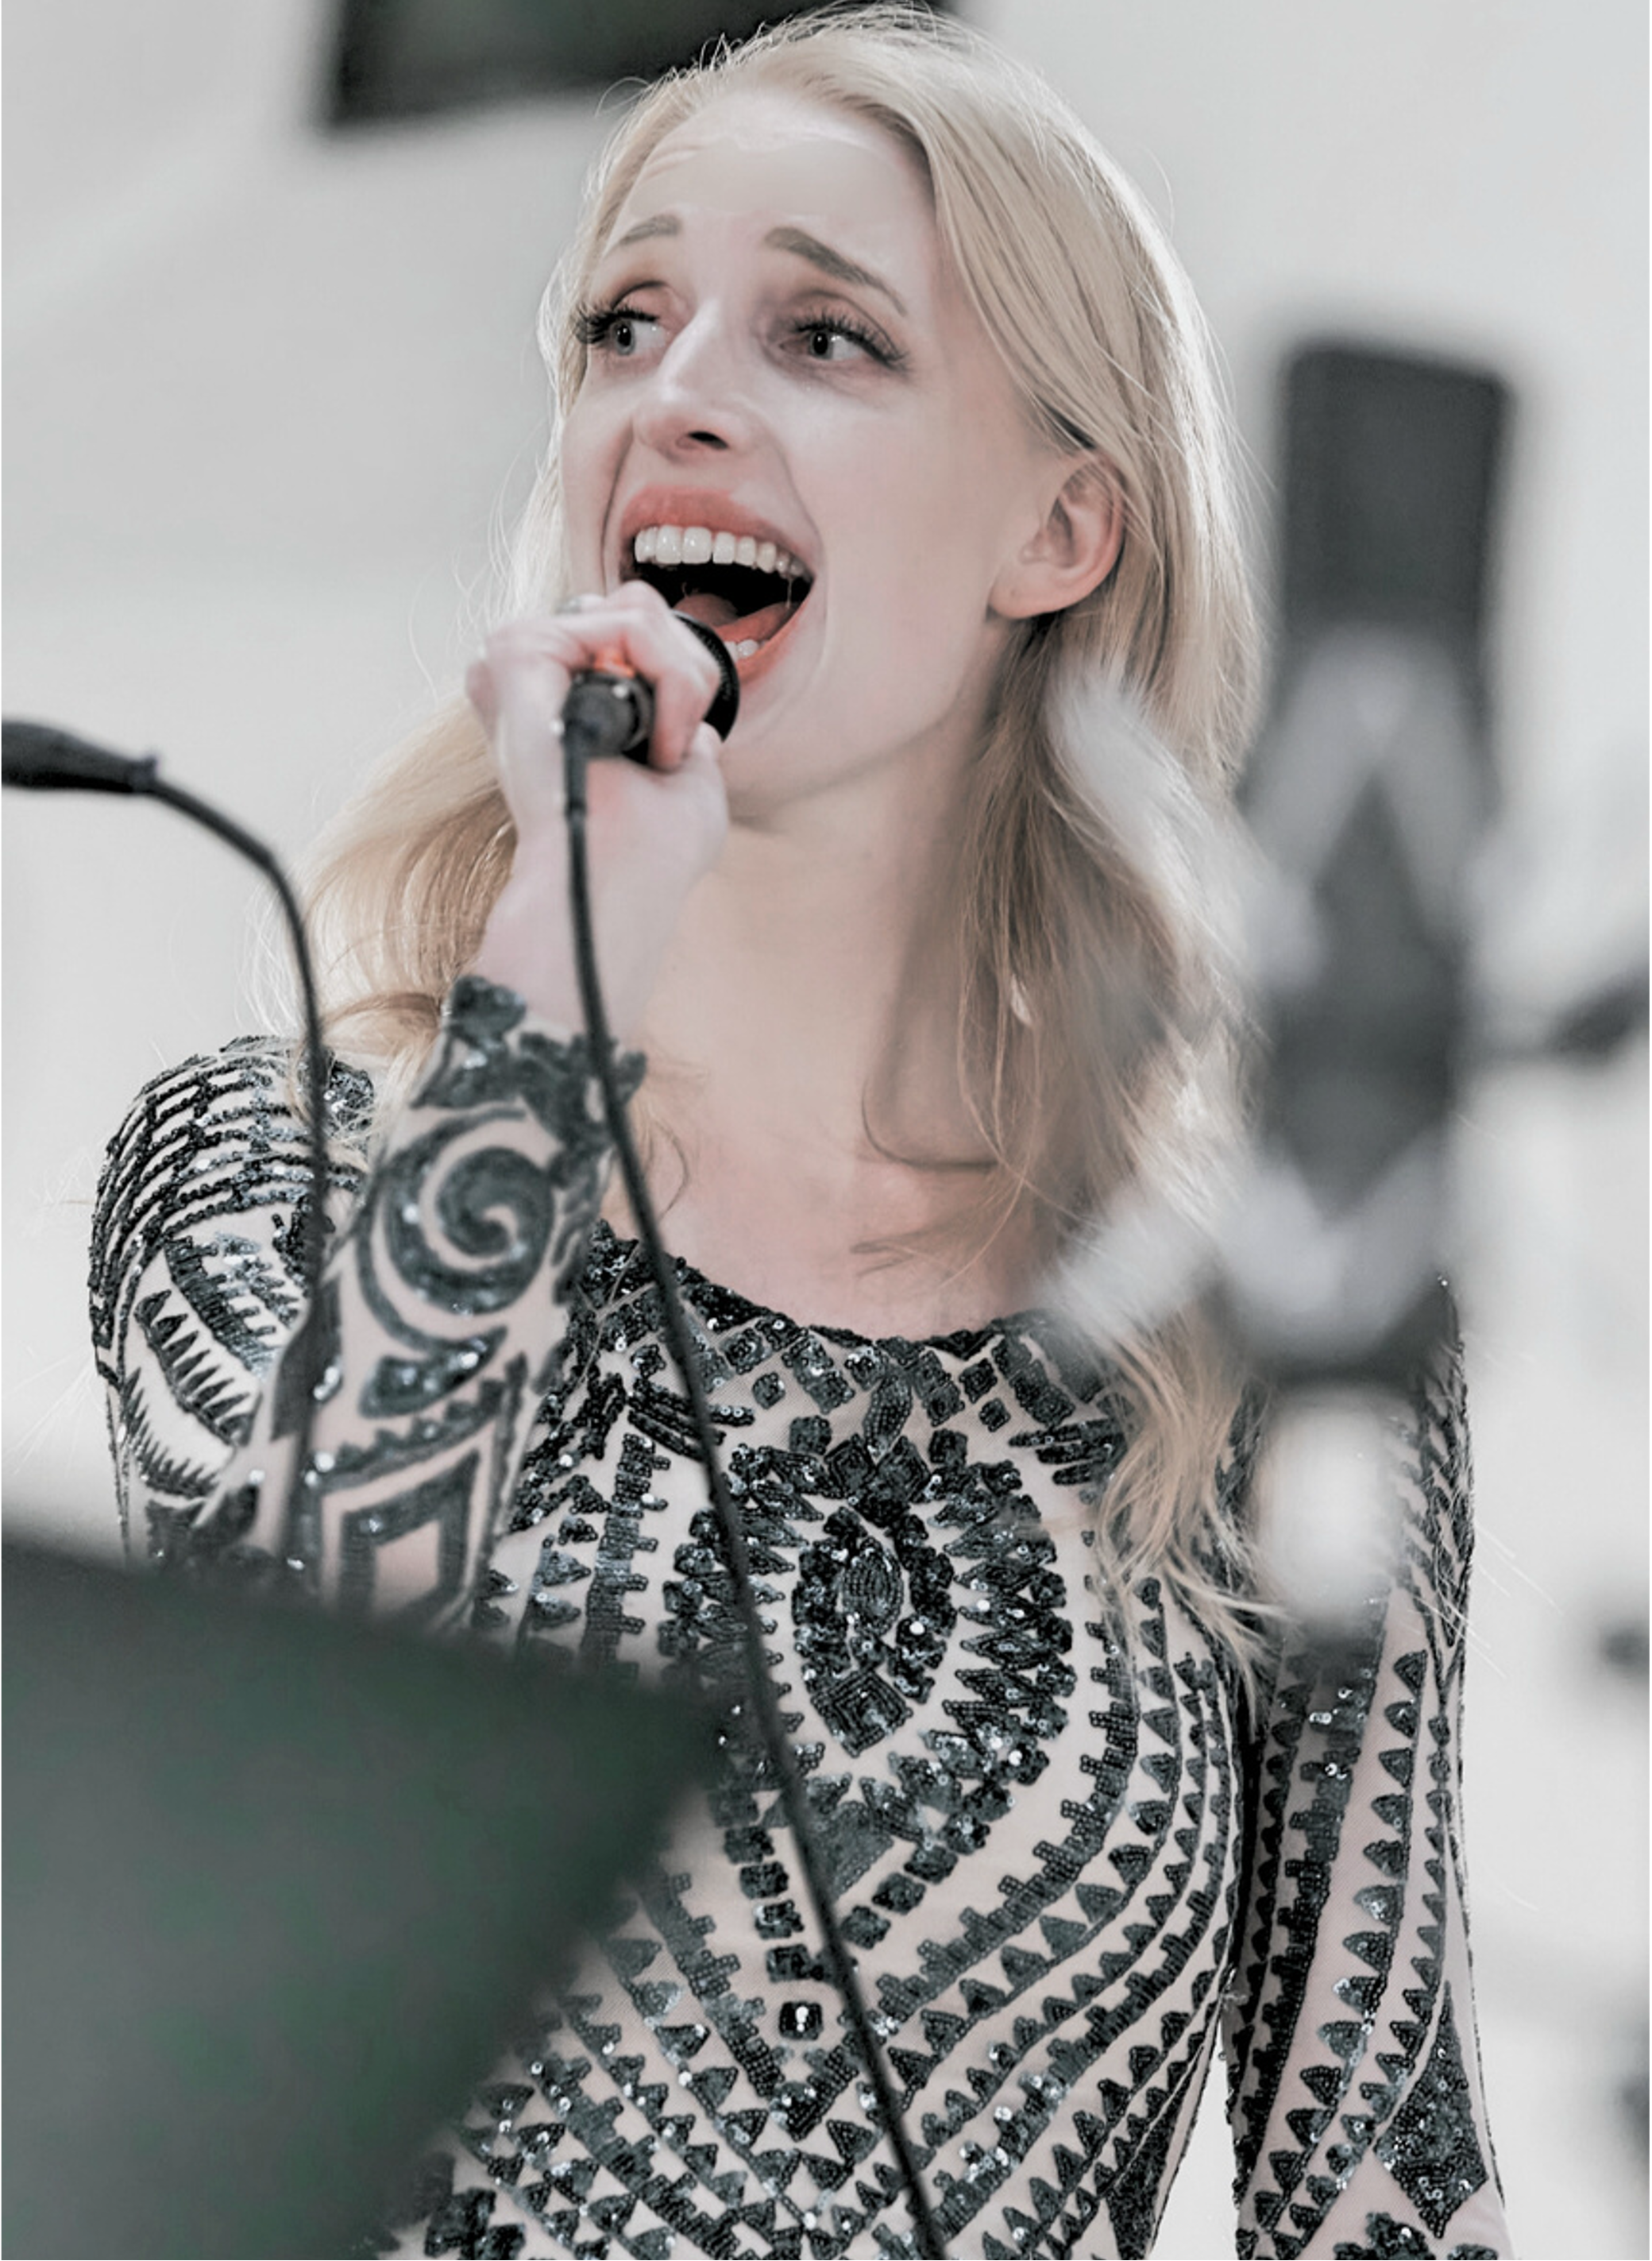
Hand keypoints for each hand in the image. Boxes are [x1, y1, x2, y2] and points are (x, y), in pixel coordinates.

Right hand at [466, 584, 729, 1037]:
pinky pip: (619, 622)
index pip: (631, 624)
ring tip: (663, 751)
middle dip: (686, 669)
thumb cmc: (649, 855)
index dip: (679, 671)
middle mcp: (536, 678)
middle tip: (674, 746)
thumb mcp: (687, 774)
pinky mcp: (515, 656)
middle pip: (636, 604)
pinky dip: (663, 677)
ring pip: (634, 609)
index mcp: (563, 701)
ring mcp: (522, 665)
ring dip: (680, 681)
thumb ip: (679, 715)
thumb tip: (675, 680)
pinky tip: (653, 742)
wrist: (617, 890)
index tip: (677, 746)